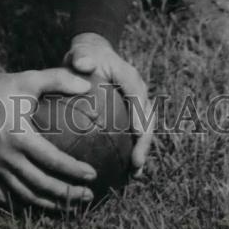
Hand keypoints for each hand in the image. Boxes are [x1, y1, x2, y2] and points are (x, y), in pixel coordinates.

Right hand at [0, 59, 97, 210]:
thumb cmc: (1, 86)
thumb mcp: (29, 80)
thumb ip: (59, 80)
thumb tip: (87, 84)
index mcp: (20, 136)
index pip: (53, 160)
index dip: (74, 171)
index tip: (92, 175)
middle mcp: (7, 156)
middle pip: (42, 184)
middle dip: (68, 194)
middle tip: (88, 196)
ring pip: (25, 194)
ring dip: (49, 203)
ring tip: (69, 206)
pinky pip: (4, 195)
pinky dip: (22, 203)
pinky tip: (36, 203)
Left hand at [64, 33, 154, 175]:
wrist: (93, 54)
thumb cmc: (85, 56)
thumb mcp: (80, 54)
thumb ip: (81, 57)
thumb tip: (83, 64)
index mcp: (129, 76)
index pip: (138, 95)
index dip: (140, 114)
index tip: (138, 134)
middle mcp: (139, 91)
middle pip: (147, 118)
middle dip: (145, 141)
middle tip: (136, 164)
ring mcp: (138, 104)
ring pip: (146, 130)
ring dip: (142, 151)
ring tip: (134, 174)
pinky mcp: (132, 114)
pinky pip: (136, 134)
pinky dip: (133, 151)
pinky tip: (123, 172)